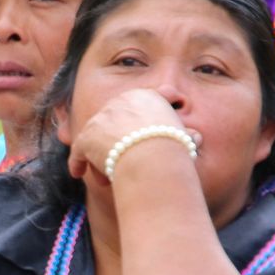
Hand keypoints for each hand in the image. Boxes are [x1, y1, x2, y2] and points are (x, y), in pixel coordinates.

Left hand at [66, 88, 198, 183]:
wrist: (154, 155)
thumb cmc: (174, 149)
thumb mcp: (184, 136)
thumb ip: (185, 133)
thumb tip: (197, 138)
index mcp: (146, 96)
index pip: (137, 108)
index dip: (137, 125)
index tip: (139, 137)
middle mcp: (120, 101)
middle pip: (114, 124)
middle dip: (116, 144)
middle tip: (122, 162)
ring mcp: (102, 119)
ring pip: (96, 139)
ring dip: (100, 157)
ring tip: (106, 177)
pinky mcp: (87, 137)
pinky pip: (79, 151)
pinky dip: (78, 162)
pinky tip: (77, 172)